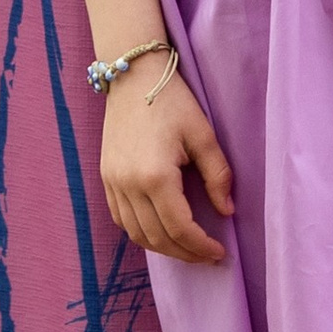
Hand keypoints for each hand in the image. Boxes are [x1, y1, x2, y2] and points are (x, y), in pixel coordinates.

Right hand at [99, 61, 233, 265]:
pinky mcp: (105, 178)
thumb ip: (218, 175)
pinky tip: (161, 231)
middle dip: (185, 253)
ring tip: (187, 247)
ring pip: (136, 234)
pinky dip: (141, 233)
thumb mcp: (203, 134)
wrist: (132, 76)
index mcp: (155, 176)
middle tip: (207, 255)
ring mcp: (112, 183)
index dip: (200, 247)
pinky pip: (121, 220)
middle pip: (157, 238)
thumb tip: (227, 211)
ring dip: (163, 248)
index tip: (219, 253)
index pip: (179, 228)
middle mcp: (129, 185)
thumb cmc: (172, 101)